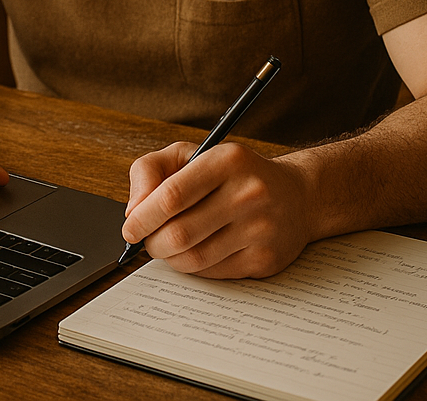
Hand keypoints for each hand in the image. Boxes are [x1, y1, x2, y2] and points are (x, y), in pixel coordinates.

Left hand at [121, 141, 311, 278]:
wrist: (296, 196)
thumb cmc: (232, 174)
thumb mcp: (191, 154)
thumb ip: (151, 171)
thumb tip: (133, 211)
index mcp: (226, 161)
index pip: (172, 195)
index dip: (144, 217)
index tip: (130, 228)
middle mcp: (247, 193)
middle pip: (180, 232)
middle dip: (153, 242)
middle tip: (147, 241)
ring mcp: (260, 229)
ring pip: (194, 258)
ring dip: (170, 258)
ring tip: (168, 246)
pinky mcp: (266, 259)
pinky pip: (213, 273)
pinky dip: (194, 268)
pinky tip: (195, 252)